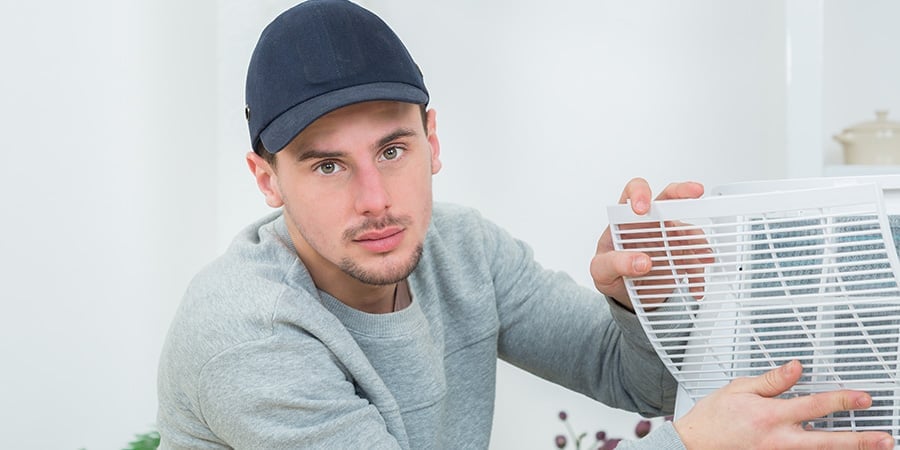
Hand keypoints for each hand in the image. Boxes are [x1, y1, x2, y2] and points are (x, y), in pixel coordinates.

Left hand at [590, 178, 705, 308]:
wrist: (624, 293)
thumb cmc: (609, 272)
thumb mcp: (601, 271)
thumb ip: (615, 264)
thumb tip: (641, 261)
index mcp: (625, 220)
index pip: (632, 193)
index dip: (639, 194)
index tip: (642, 209)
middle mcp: (649, 222)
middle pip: (668, 198)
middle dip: (683, 192)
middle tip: (695, 192)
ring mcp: (667, 236)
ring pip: (689, 228)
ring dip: (699, 241)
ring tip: (703, 258)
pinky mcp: (680, 253)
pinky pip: (695, 256)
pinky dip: (699, 270)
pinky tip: (694, 285)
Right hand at [674, 360, 894, 449]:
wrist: (693, 444)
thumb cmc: (713, 418)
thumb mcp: (738, 389)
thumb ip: (771, 380)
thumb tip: (796, 368)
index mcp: (770, 415)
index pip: (814, 406)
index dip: (842, 401)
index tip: (863, 398)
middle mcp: (779, 440)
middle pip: (828, 441)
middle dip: (860, 440)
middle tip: (884, 438)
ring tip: (872, 448)